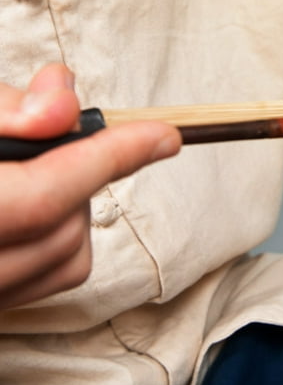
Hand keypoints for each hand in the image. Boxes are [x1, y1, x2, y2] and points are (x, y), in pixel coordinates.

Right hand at [0, 64, 180, 308]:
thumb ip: (1, 109)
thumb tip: (64, 105)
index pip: (46, 192)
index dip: (113, 156)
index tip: (164, 135)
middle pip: (62, 227)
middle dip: (80, 173)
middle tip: (49, 138)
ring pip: (65, 258)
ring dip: (71, 207)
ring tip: (29, 171)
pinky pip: (47, 279)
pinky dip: (58, 240)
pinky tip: (27, 207)